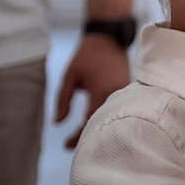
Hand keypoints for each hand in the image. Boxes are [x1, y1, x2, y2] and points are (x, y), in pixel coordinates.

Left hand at [55, 32, 132, 148]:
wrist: (108, 37)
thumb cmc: (86, 56)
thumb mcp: (69, 77)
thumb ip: (62, 101)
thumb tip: (58, 123)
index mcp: (101, 91)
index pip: (89, 122)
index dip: (77, 136)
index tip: (65, 146)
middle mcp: (116, 94)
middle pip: (102, 122)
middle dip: (87, 136)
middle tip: (71, 147)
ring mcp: (124, 91)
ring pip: (110, 116)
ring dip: (96, 126)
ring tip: (81, 138)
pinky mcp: (126, 89)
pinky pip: (116, 108)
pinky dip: (104, 116)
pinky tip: (94, 122)